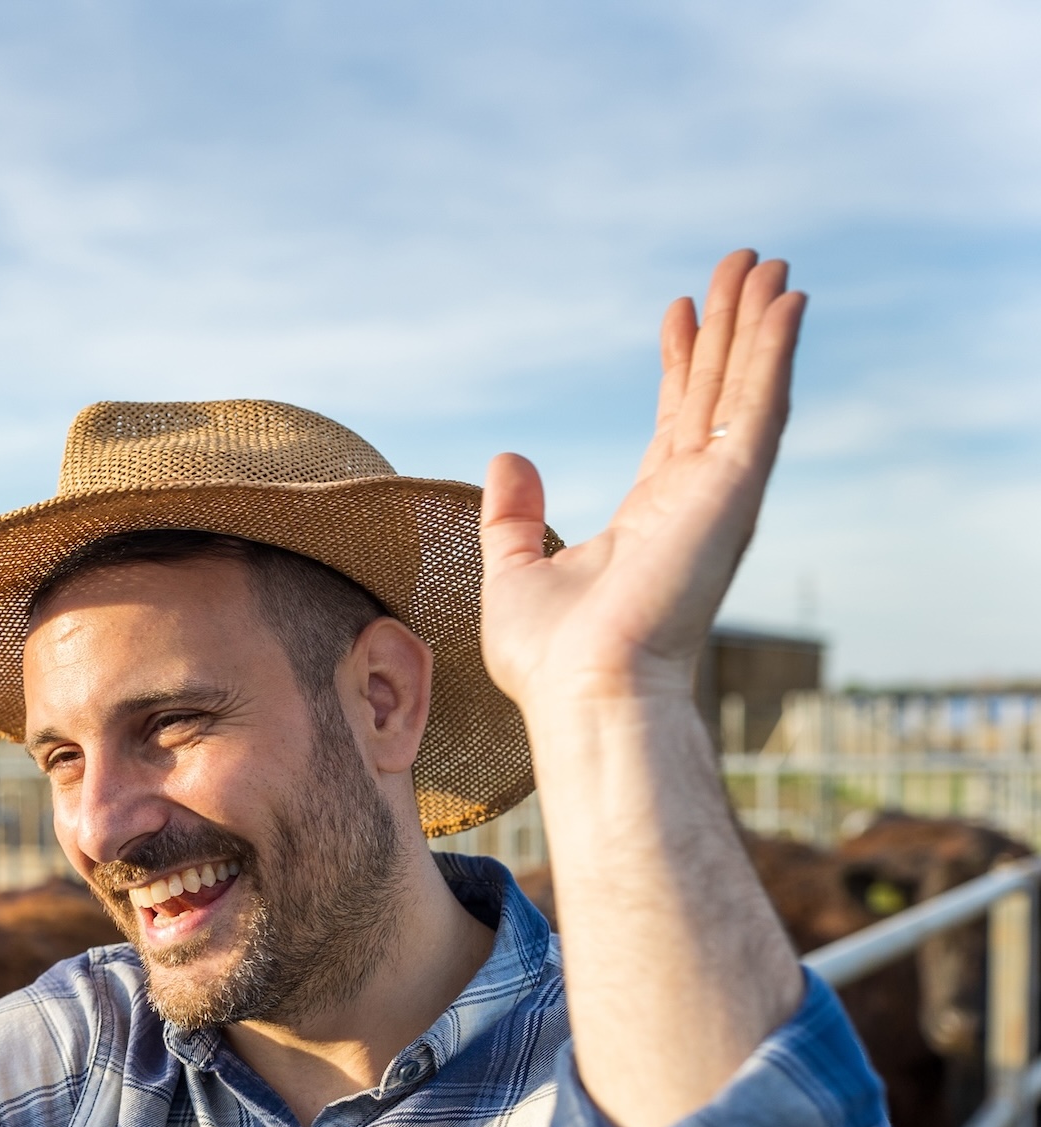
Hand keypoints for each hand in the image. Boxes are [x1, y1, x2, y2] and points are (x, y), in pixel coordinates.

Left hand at [479, 250, 806, 714]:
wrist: (586, 692)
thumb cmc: (554, 661)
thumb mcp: (514, 574)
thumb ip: (515, 517)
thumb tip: (510, 458)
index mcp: (651, 517)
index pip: (675, 424)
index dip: (682, 365)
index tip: (681, 312)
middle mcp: (693, 501)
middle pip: (717, 393)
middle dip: (730, 330)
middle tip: (741, 266)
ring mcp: (718, 494)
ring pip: (744, 388)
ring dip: (759, 325)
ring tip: (767, 265)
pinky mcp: (733, 491)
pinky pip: (760, 405)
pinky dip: (774, 352)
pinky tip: (785, 304)